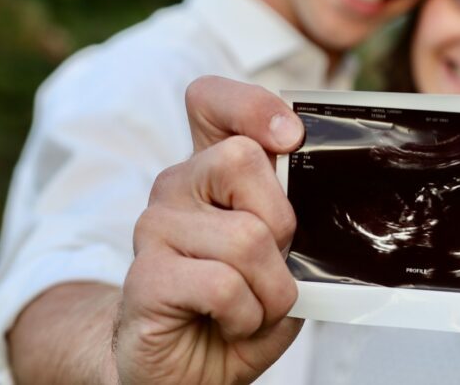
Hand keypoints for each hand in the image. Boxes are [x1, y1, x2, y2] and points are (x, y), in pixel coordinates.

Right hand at [115, 77, 305, 383]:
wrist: (192, 371)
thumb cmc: (240, 307)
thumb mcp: (281, 254)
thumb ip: (290, 214)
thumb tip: (313, 197)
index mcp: (211, 171)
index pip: (212, 101)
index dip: (252, 106)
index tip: (290, 137)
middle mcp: (177, 187)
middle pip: (243, 159)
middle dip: (282, 224)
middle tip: (271, 265)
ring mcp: (154, 229)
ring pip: (246, 236)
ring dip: (271, 289)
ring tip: (251, 307)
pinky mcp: (145, 277)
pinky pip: (224, 283)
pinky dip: (246, 315)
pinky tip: (229, 323)